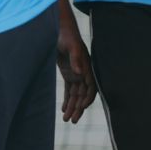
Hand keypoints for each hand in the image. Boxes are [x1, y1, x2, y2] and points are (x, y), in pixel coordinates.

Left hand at [56, 8, 97, 123]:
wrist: (59, 28)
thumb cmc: (66, 35)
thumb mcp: (71, 45)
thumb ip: (76, 58)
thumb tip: (80, 73)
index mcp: (88, 66)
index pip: (91, 87)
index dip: (87, 99)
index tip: (80, 108)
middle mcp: (84, 72)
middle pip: (83, 94)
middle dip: (78, 108)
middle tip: (72, 121)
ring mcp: (76, 73)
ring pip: (76, 94)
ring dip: (72, 107)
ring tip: (66, 119)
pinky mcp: (68, 72)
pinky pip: (69, 89)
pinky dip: (67, 99)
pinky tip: (64, 109)